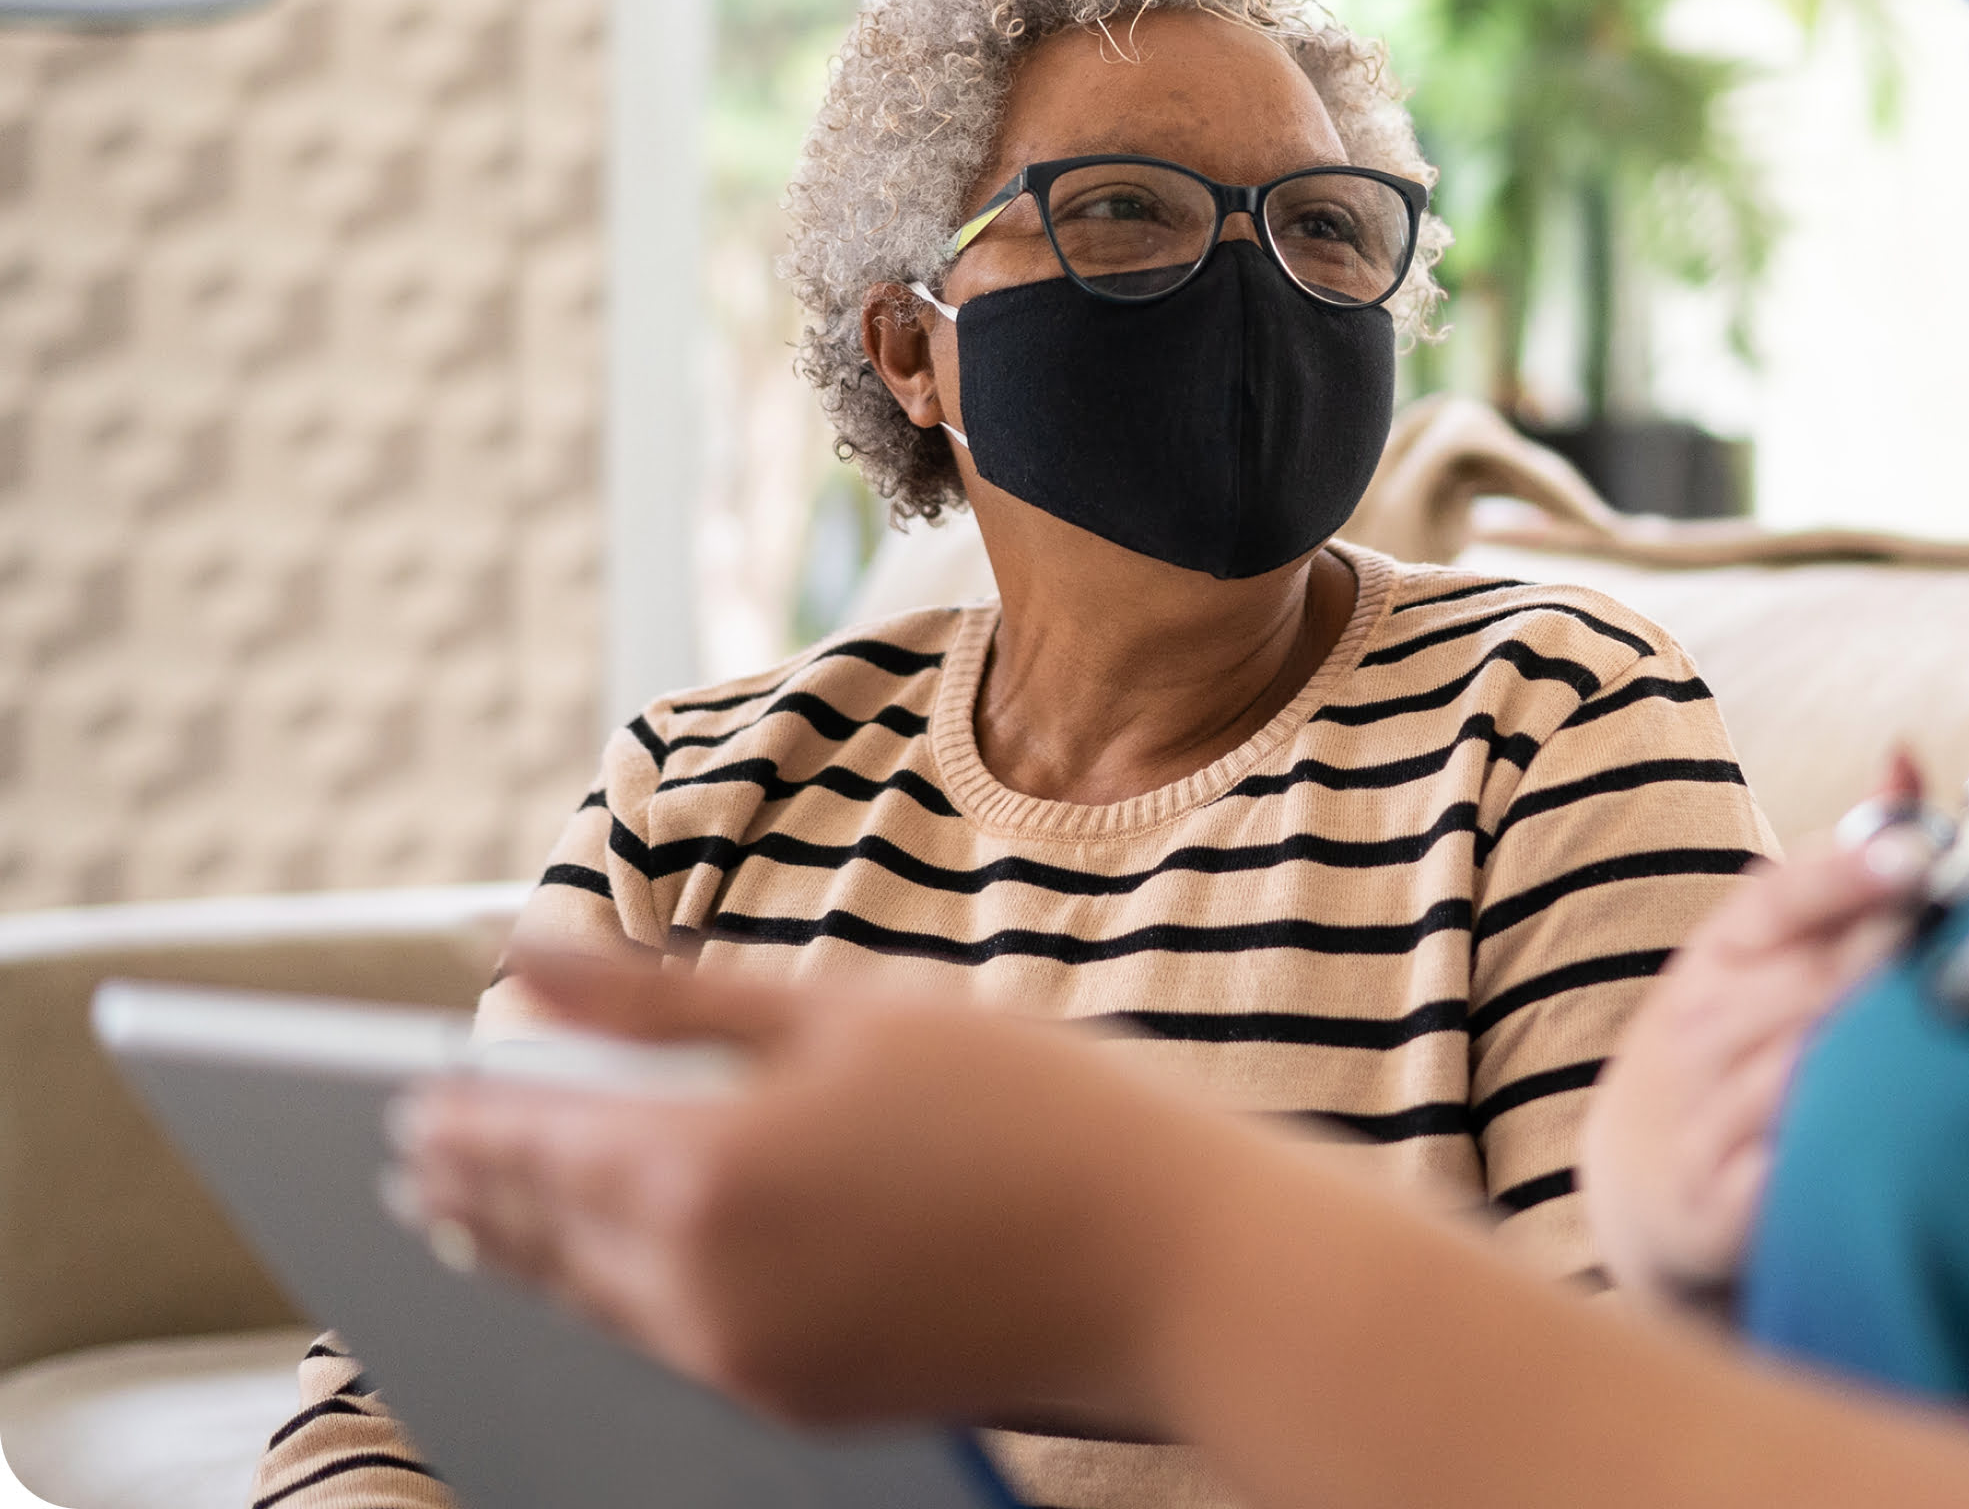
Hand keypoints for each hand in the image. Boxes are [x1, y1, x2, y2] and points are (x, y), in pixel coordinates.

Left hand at [387, 948, 1206, 1428]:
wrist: (1168, 1267)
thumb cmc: (1033, 1111)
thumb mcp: (849, 1012)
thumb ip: (667, 993)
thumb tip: (524, 954)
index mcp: (702, 1170)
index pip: (522, 1143)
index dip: (457, 1116)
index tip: (407, 1096)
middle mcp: (698, 1287)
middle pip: (538, 1236)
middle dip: (474, 1192)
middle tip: (423, 1159)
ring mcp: (744, 1362)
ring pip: (595, 1301)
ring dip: (534, 1250)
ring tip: (500, 1212)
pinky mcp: (796, 1405)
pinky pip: (669, 1344)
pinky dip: (621, 1294)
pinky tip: (627, 1264)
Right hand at [1581, 753, 1934, 1312]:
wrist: (1635, 1185)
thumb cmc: (1726, 1046)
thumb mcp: (1760, 949)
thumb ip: (1842, 861)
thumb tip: (1907, 759)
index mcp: (1719, 953)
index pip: (1776, 900)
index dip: (1846, 875)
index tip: (1915, 854)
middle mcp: (1705, 1030)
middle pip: (1812, 988)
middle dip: (1894, 967)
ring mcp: (1709, 1120)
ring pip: (1806, 1077)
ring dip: (1883, 1055)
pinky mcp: (1724, 1209)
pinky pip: (1794, 1172)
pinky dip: (1845, 1151)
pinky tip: (1911, 1131)